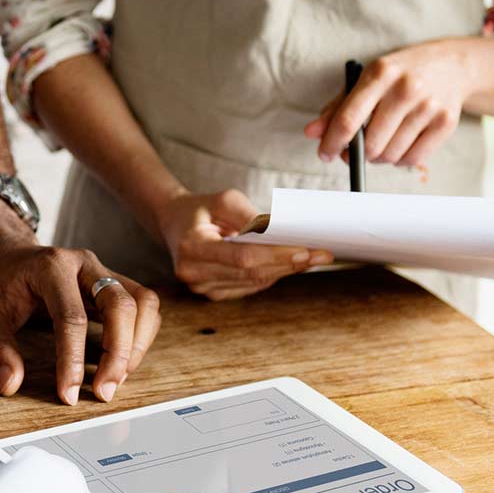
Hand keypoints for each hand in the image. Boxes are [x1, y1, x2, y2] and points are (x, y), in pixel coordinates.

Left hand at [0, 195, 160, 405]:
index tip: (68, 394)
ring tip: (116, 379)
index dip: (72, 360)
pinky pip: (144, 306)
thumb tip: (11, 385)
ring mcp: (103, 270)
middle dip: (118, 354)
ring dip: (137, 345)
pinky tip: (122, 362)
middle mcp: (84, 263)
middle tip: (104, 393)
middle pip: (120, 304)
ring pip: (143, 303)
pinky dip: (141, 336)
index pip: (71, 316)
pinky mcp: (114, 282)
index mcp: (50, 267)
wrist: (6, 253)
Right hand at [156, 190, 331, 300]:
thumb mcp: (223, 199)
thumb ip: (249, 216)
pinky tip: (288, 264)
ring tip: (312, 258)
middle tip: (321, 254)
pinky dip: (271, 275)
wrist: (172, 223)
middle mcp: (192, 272)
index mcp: (192, 246)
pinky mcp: (211, 293)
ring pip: (253, 282)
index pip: (241, 257)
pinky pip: (248, 287)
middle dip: (289, 263)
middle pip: (251, 273)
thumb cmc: (199, 208)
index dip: (275, 255)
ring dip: (285, 270)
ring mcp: (201, 286)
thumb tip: (280, 233)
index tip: (304, 249)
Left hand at [305, 39, 472, 167]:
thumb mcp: (368, 79)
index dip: (332, 143)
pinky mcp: (446, 123)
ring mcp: (429, 106)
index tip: (325, 154)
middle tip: (354, 150)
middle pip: (370, 144)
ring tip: (380, 143)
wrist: (452, 65)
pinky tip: (399, 145)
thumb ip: (337, 107)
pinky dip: (399, 160)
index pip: (349, 119)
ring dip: (378, 158)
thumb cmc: (399, 75)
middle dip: (356, 154)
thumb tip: (312, 133)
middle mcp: (406, 88)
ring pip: (390, 155)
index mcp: (380, 74)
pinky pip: (412, 160)